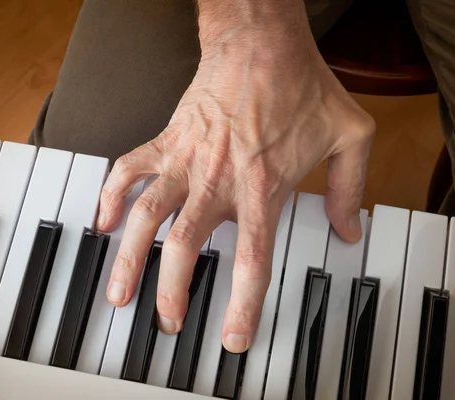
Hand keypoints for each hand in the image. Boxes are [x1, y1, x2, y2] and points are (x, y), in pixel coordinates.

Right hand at [97, 1, 374, 352]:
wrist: (262, 41)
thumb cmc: (302, 85)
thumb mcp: (350, 135)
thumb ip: (351, 189)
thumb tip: (349, 230)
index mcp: (263, 187)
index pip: (251, 258)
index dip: (241, 304)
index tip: (232, 336)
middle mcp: (217, 180)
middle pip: (185, 247)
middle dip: (172, 292)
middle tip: (168, 322)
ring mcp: (186, 160)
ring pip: (146, 216)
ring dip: (128, 258)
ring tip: (119, 292)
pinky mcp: (166, 139)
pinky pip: (128, 169)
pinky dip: (110, 196)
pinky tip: (102, 221)